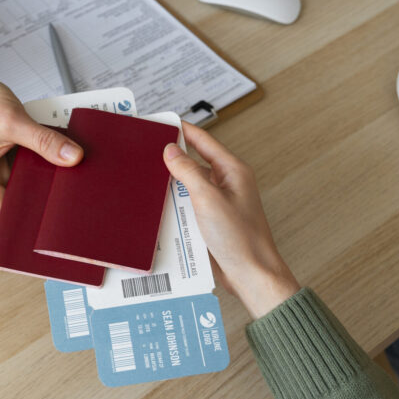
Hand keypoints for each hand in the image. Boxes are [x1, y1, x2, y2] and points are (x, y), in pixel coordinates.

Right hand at [0, 50, 82, 217]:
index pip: (5, 216)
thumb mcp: (13, 121)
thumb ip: (43, 141)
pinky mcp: (12, 157)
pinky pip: (33, 168)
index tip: (53, 229)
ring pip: (30, 186)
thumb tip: (73, 158)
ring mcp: (2, 169)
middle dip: (43, 204)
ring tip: (73, 188)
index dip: (27, 224)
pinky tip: (65, 166)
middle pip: (21, 203)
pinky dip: (47, 166)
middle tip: (71, 207)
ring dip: (48, 184)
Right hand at [162, 124, 299, 318]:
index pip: (202, 140)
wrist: (251, 275)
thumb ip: (188, 171)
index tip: (161, 123)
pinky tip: (160, 208)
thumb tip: (171, 150)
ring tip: (150, 181)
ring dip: (172, 186)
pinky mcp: (212, 220)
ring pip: (188, 186)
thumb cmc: (241, 239)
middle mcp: (227, 183)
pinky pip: (188, 206)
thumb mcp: (208, 199)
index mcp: (232, 170)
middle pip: (194, 162)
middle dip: (172, 159)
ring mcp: (219, 202)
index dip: (182, 130)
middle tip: (147, 153)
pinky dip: (175, 205)